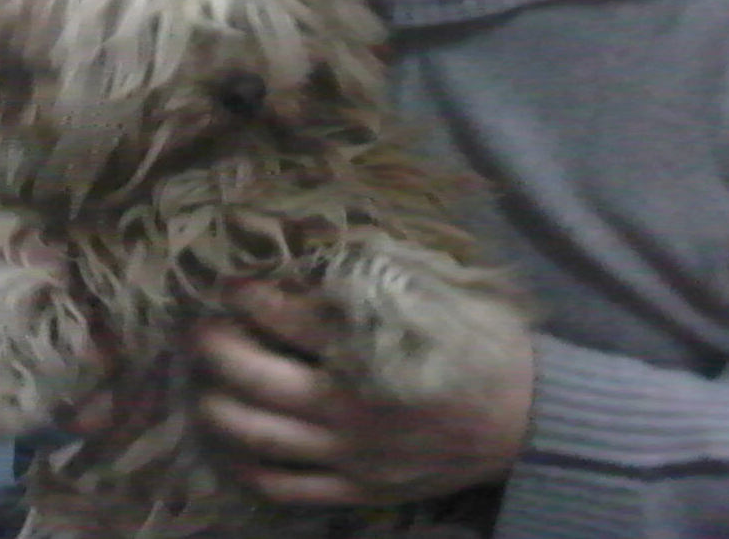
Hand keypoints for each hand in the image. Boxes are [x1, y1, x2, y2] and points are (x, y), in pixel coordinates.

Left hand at [193, 280, 534, 507]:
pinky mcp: (356, 488)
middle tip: (201, 329)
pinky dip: (250, 466)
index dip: (249, 296)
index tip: (229, 280)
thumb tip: (324, 240)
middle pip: (254, 379)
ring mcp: (347, 454)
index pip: (287, 318)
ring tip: (205, 384)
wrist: (527, 421)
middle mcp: (347, 405)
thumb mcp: (441, 292)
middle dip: (216, 349)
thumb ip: (382, 271)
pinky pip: (286, 486)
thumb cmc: (484, 344)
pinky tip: (236, 444)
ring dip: (218, 406)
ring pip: (257, 436)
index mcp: (369, 349)